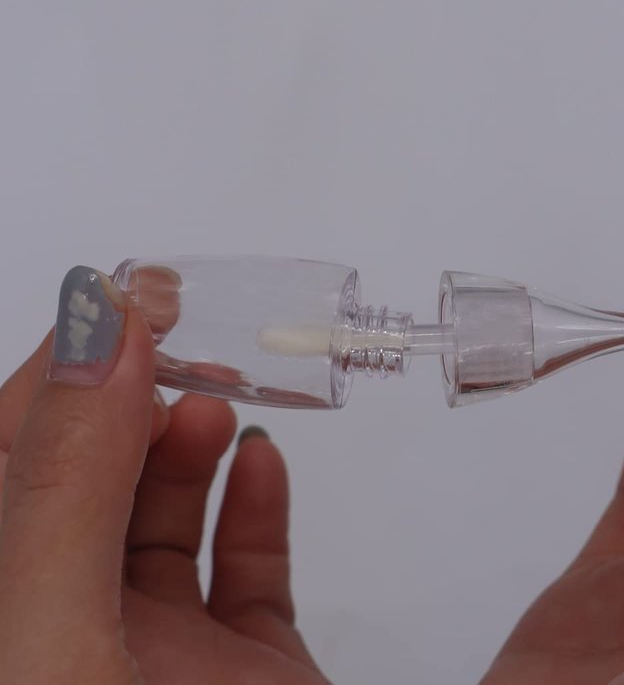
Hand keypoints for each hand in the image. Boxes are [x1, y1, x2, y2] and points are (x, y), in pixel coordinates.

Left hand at [0, 267, 328, 683]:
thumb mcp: (54, 644)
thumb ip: (66, 490)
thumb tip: (97, 342)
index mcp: (11, 614)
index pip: (12, 461)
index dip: (58, 376)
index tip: (119, 309)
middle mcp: (80, 622)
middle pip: (92, 481)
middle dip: (132, 400)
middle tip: (179, 347)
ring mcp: (166, 649)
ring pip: (166, 516)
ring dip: (190, 443)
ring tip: (217, 406)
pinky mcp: (251, 666)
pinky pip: (251, 567)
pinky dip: (260, 505)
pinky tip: (264, 465)